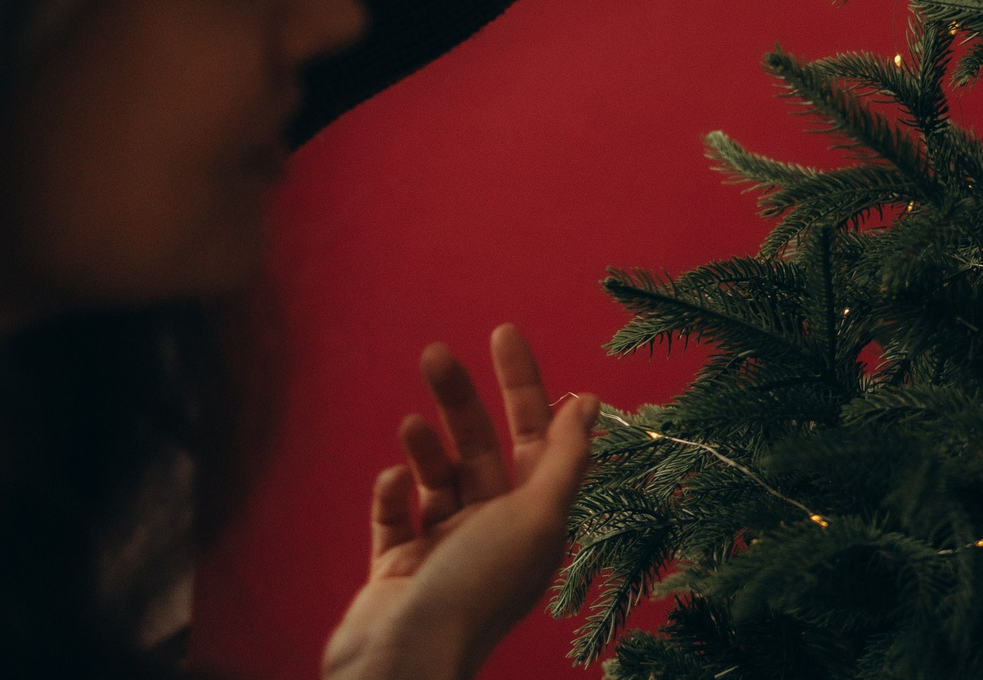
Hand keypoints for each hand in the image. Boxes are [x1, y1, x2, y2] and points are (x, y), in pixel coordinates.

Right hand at [322, 325, 599, 679]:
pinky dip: (392, 495)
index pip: (538, 438)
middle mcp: (493, 533)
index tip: (504, 334)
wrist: (400, 664)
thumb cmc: (475, 591)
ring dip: (424, 446)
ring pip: (436, 479)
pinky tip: (391, 481)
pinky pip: (395, 519)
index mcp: (535, 521)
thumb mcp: (535, 517)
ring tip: (410, 421)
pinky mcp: (397, 572)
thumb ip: (565, 459)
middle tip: (436, 353)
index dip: (525, 386)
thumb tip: (591, 401)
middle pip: (480, 450)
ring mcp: (442, 552)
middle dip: (461, 402)